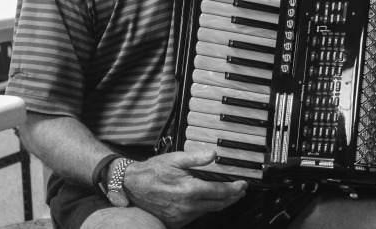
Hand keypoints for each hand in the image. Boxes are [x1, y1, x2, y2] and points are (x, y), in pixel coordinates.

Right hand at [123, 150, 247, 227]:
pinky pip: (196, 216)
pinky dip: (205, 208)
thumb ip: (196, 158)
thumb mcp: (175, 159)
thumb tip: (213, 154)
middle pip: (218, 204)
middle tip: (240, 191)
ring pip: (208, 211)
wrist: (132, 186)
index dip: (235, 189)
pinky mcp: (175, 221)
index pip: (220, 192)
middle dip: (232, 198)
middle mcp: (187, 206)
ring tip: (227, 196)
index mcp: (190, 189)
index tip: (243, 185)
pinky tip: (207, 202)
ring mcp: (181, 216)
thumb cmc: (152, 171)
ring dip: (220, 203)